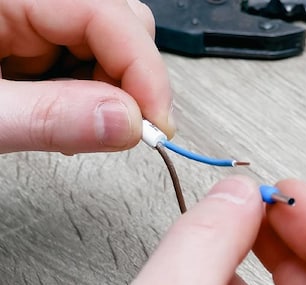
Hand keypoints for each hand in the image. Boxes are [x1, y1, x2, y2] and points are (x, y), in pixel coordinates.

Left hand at [0, 0, 172, 153]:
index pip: (106, 13)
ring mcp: (29, 22)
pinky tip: (69, 121)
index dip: (143, 68)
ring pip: (107, 49)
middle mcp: (27, 3)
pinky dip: (90, 102)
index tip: (157, 124)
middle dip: (134, 83)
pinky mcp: (29, 46)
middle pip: (119, 26)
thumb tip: (126, 122)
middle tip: (130, 131)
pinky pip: (82, 66)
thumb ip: (50, 116)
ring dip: (113, 97)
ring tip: (86, 130)